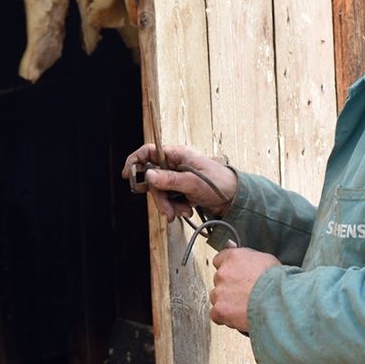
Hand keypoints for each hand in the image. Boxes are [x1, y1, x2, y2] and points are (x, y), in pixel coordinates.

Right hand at [120, 143, 237, 220]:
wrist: (236, 199)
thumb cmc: (220, 183)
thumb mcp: (193, 182)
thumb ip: (170, 179)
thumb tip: (148, 175)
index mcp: (177, 154)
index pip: (149, 152)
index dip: (135, 161)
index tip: (128, 175)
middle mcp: (175, 164)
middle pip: (152, 177)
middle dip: (159, 197)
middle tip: (167, 211)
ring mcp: (178, 177)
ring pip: (160, 191)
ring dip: (168, 205)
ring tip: (182, 212)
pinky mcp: (181, 190)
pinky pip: (169, 198)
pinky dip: (175, 207)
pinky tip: (186, 210)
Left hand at [209, 248, 279, 331]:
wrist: (277, 301)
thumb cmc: (277, 282)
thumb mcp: (266, 260)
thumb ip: (250, 259)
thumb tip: (247, 259)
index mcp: (233, 257)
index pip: (219, 260)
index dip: (229, 269)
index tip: (233, 274)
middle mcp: (223, 273)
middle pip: (219, 280)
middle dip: (229, 286)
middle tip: (243, 293)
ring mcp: (220, 292)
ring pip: (216, 297)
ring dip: (226, 302)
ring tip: (243, 306)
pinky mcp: (220, 309)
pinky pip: (215, 314)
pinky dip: (224, 317)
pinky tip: (236, 317)